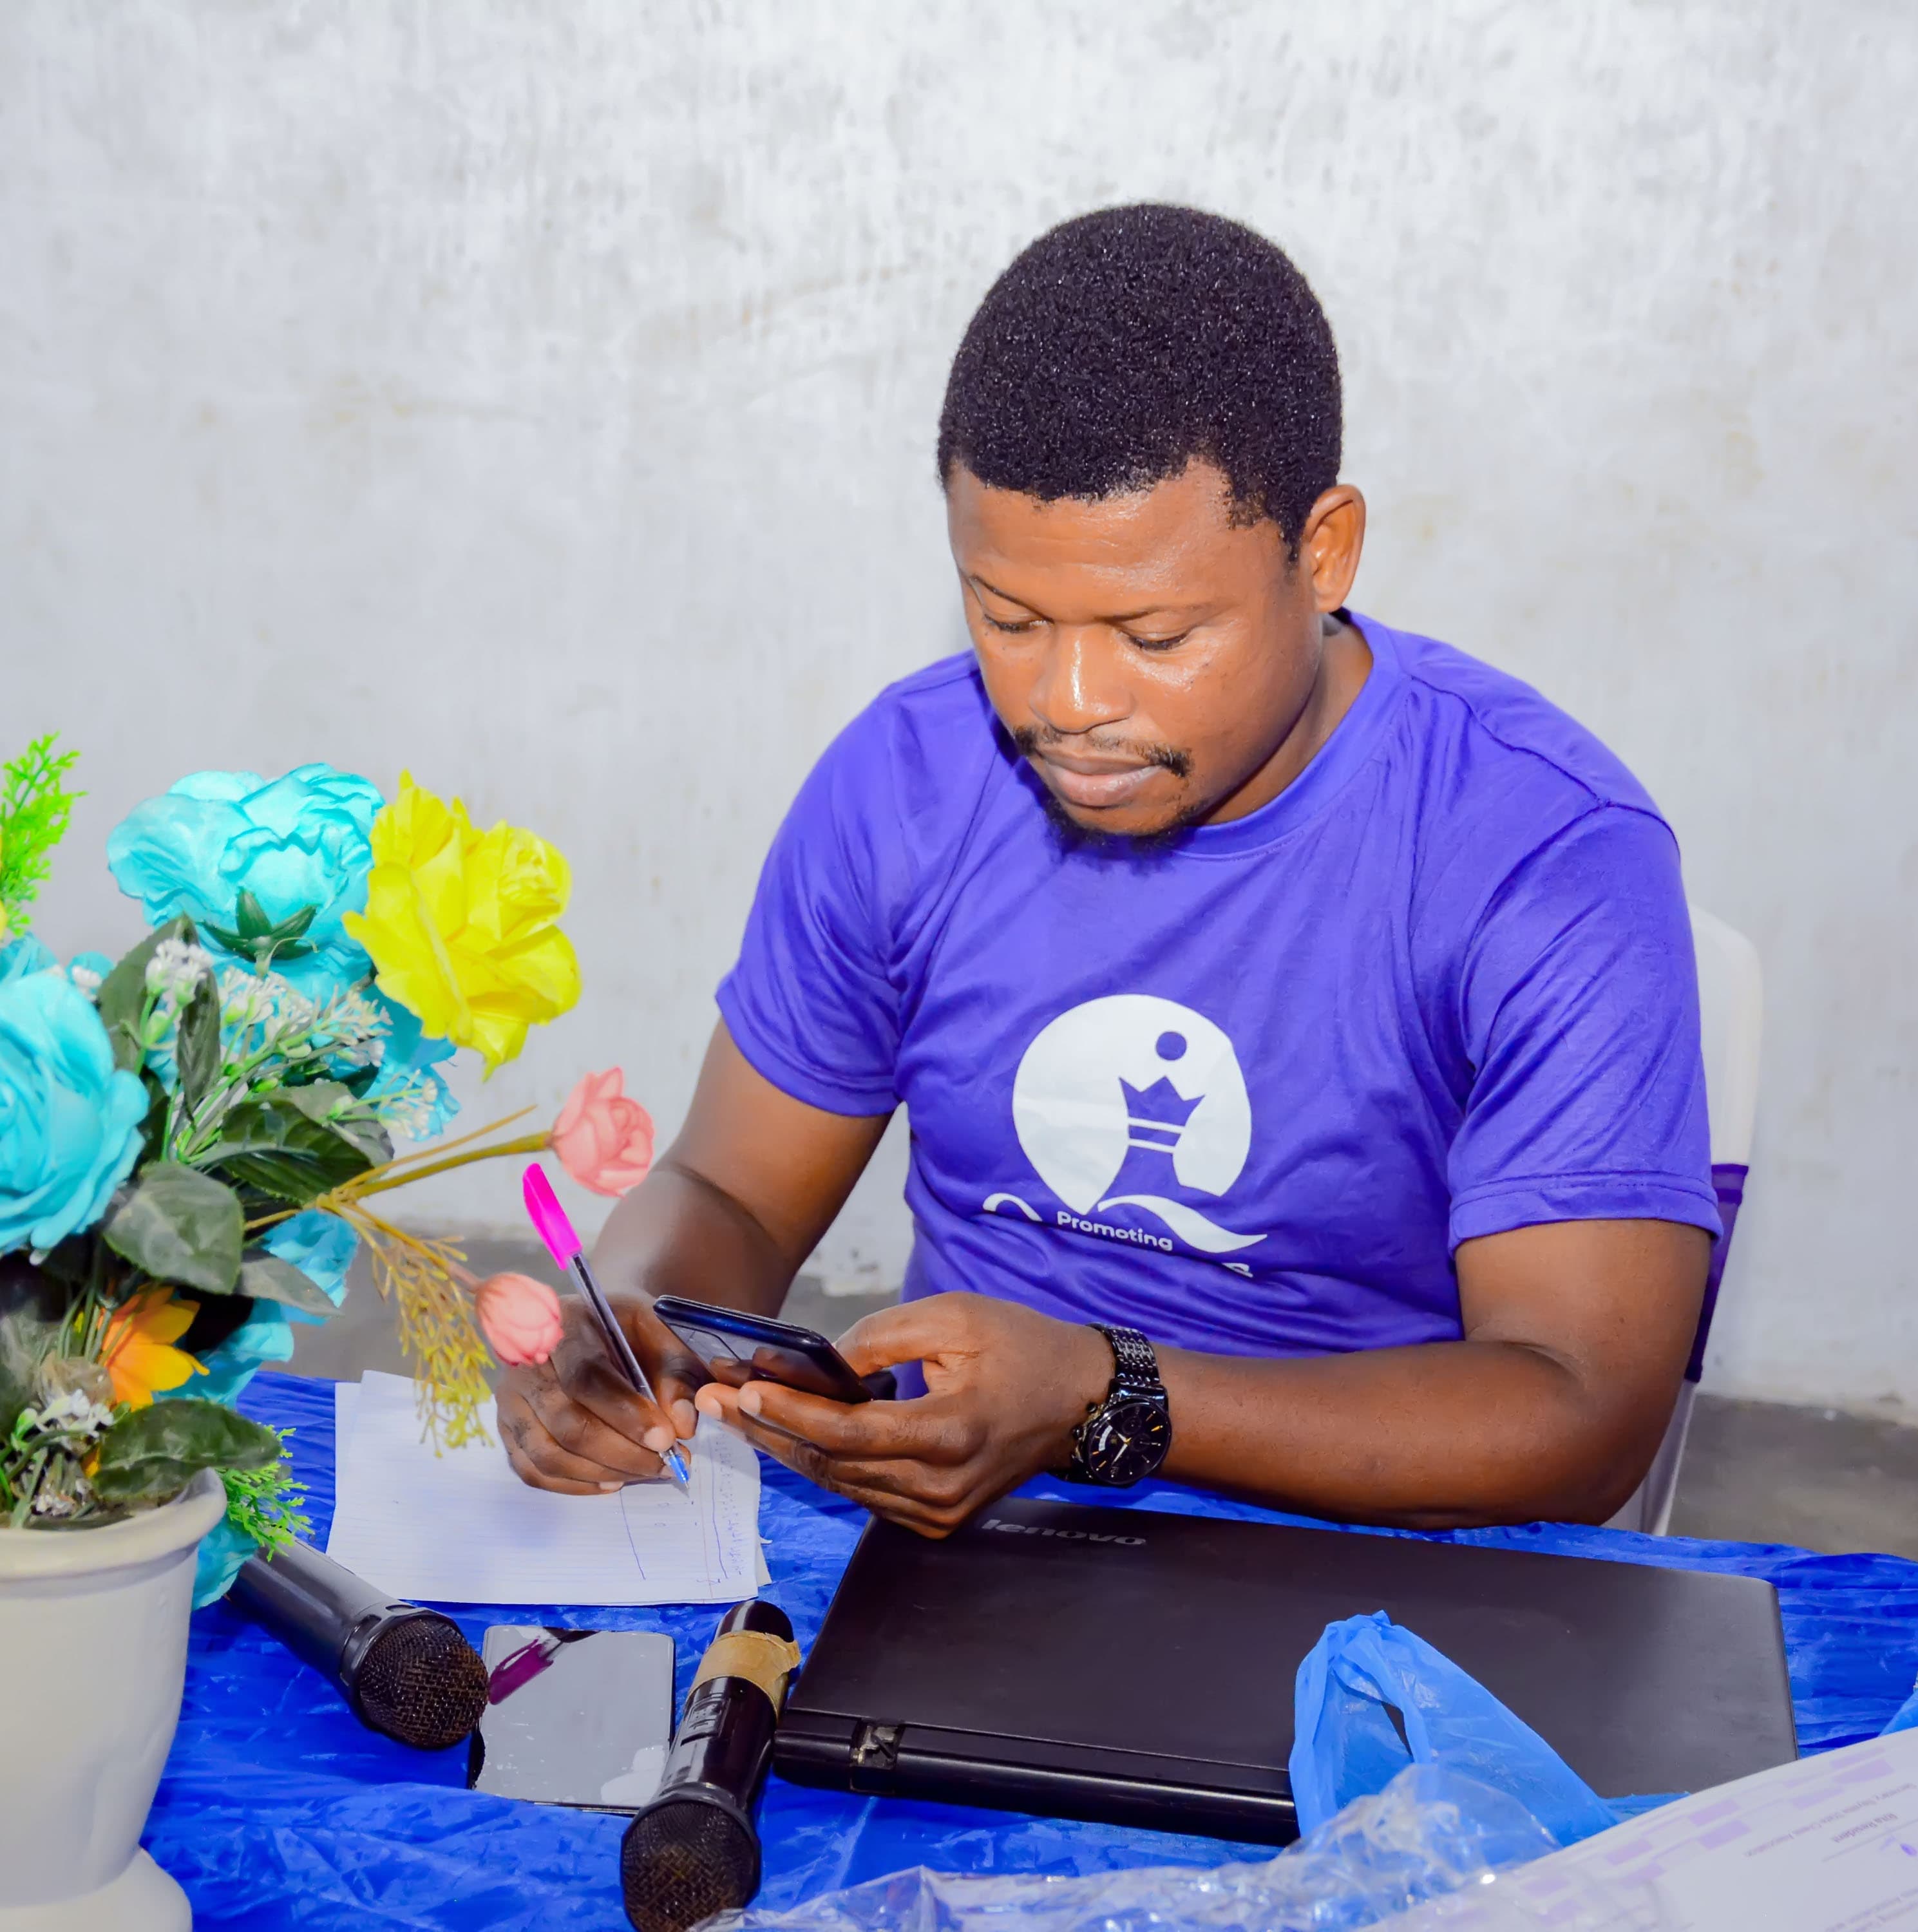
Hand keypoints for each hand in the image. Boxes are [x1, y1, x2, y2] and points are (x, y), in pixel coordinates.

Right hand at [499, 1293, 704, 1493]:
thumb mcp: (656, 1329)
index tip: (666, 1438)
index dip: (627, 1413)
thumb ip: (675, 1370)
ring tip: (647, 1471)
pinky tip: (613, 1480)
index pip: (588, 1378)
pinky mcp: (508, 1430)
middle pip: (568, 1424)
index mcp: (565, 1329)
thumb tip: (682, 1424)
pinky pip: (534, 1471)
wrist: (581, 1324)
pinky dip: (576, 1485)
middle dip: (624, 1453)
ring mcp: (512, 1401)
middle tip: (669, 1463)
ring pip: (549, 1454)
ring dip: (604, 1472)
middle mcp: (527, 1367)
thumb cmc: (620, 1328)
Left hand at [693, 1292, 1112, 1534]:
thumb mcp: (955, 1317)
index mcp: (949, 1437)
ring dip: (790, 1448)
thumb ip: (882, 1337)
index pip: (846, 1433)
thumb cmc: (1024, 1349)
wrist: (1084, 1402)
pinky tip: (793, 1434)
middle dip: (769, 1430)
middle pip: (832, 1465)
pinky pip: (866, 1493)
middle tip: (714, 1402)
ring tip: (740, 1414)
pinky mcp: (938, 1520)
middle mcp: (940, 1488)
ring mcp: (940, 1512)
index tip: (740, 1389)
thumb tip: (821, 1361)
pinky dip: (828, 1464)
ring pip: (843, 1484)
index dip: (788, 1412)